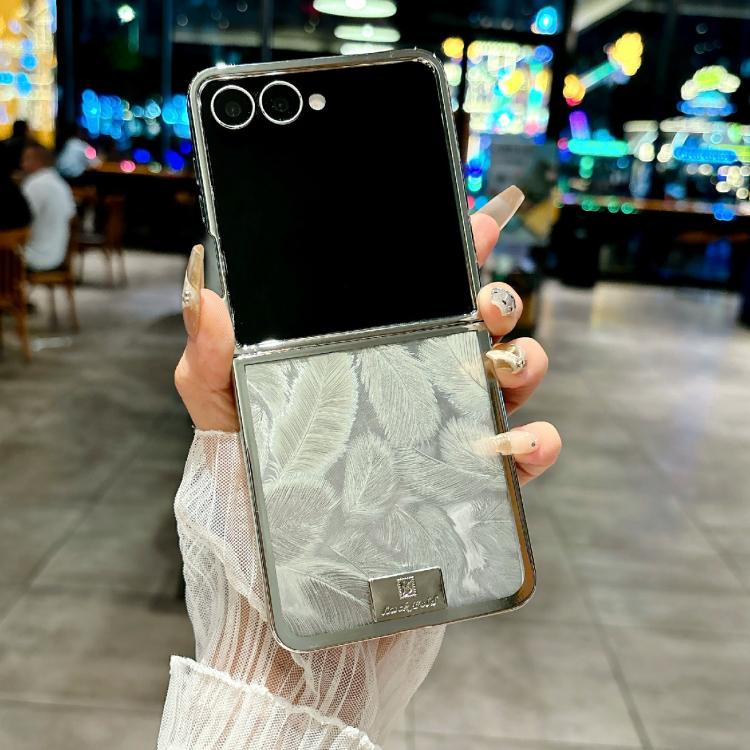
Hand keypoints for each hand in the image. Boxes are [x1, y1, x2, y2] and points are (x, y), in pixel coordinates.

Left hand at [175, 187, 560, 482]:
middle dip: (498, 301)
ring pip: (513, 377)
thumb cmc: (252, 483)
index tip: (479, 221)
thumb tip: (201, 295)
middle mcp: (417, 384)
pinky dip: (537, 442)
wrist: (273, 569)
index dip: (459, 250)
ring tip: (499, 366)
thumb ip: (210, 356)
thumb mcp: (223, 410)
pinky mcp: (471, 484)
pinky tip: (513, 442)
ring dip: (526, 360)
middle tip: (482, 308)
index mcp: (371, 353)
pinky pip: (523, 454)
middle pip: (480, 325)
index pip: (421, 292)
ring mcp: (448, 431)